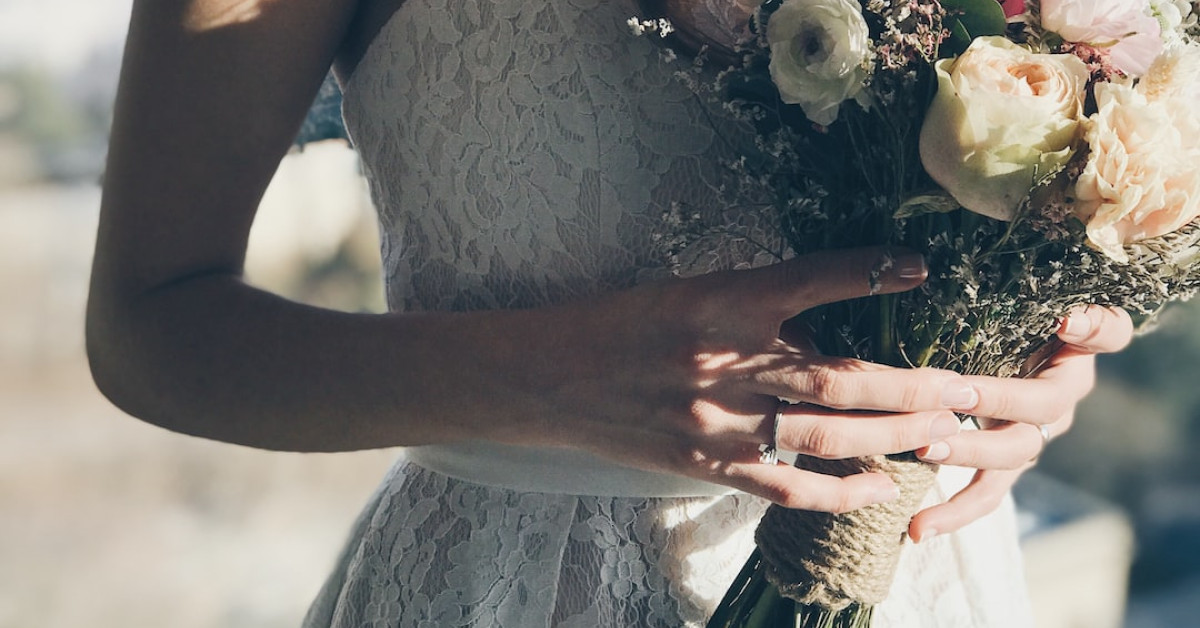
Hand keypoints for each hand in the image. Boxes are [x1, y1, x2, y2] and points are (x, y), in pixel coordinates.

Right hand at [525, 246, 980, 512]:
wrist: (552, 376)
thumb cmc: (622, 324)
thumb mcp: (689, 293)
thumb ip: (757, 307)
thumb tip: (834, 324)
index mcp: (719, 303)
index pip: (810, 280)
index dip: (871, 272)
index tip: (923, 269)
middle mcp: (724, 362)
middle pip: (838, 380)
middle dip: (913, 387)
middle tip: (970, 389)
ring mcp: (716, 421)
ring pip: (823, 437)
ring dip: (891, 439)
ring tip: (944, 437)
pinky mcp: (705, 464)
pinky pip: (783, 485)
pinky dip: (837, 492)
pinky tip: (879, 488)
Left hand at [907, 305, 1133, 541]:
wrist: (976, 361)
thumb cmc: (990, 324)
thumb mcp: (1006, 307)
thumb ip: (1028, 305)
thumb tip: (1062, 318)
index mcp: (1071, 351)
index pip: (1106, 332)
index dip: (1091, 329)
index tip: (1064, 324)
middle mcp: (1060, 395)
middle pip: (1043, 404)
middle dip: (997, 401)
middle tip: (954, 395)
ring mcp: (1032, 433)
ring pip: (1013, 452)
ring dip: (968, 451)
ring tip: (925, 450)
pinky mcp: (1003, 465)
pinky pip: (986, 494)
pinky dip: (954, 512)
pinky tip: (919, 527)